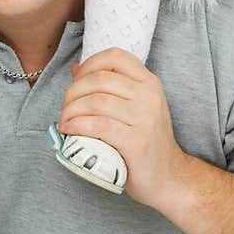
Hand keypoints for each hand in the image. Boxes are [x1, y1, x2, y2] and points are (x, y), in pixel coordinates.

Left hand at [58, 48, 187, 208]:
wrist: (168, 176)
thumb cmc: (146, 141)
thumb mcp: (135, 107)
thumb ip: (109, 87)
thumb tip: (76, 69)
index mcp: (149, 82)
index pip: (115, 56)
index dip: (89, 64)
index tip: (76, 82)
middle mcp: (149, 96)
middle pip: (99, 79)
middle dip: (73, 91)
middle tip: (65, 107)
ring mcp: (144, 118)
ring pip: (95, 101)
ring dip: (71, 110)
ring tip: (64, 120)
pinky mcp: (136, 141)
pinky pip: (98, 126)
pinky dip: (77, 126)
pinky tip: (69, 130)